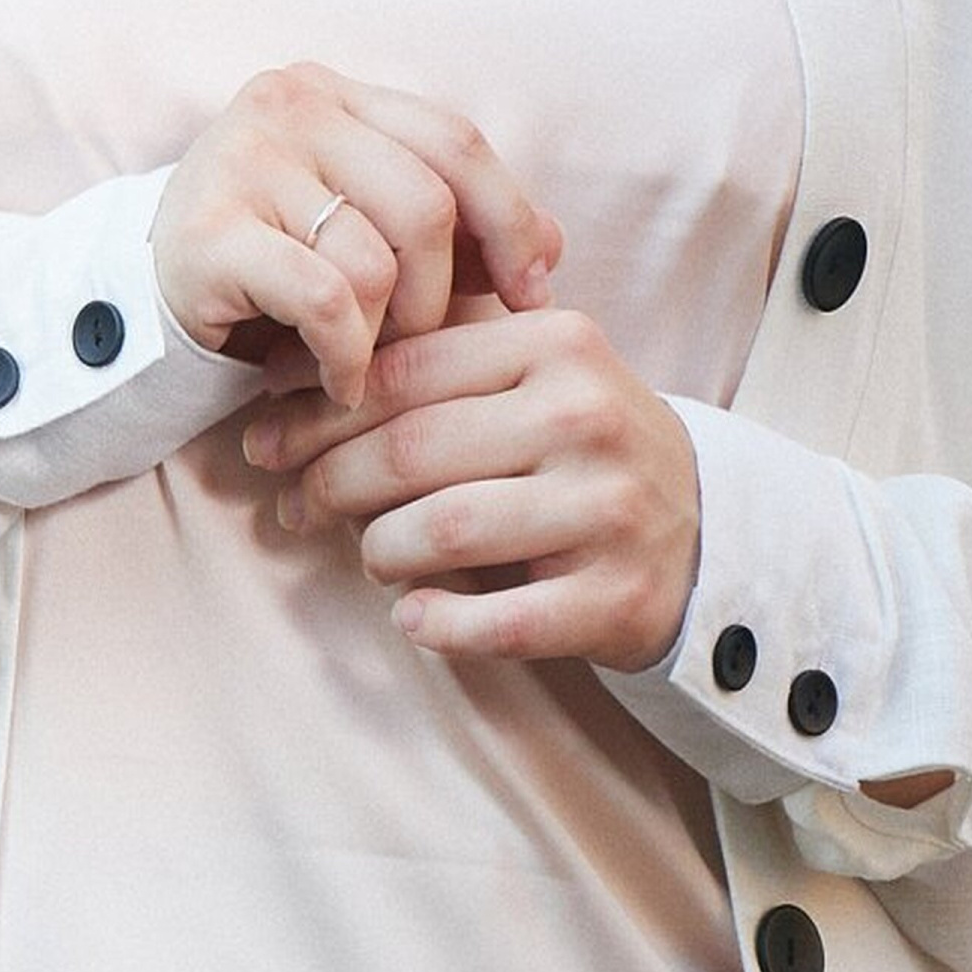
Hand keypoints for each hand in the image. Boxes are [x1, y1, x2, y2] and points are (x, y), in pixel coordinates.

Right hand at [151, 63, 562, 410]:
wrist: (142, 310)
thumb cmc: (272, 277)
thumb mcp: (367, 238)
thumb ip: (454, 231)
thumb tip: (554, 247)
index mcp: (338, 94)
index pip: (456, 140)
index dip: (509, 218)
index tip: (534, 291)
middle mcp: (289, 106)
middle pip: (427, 202)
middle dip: (442, 293)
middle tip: (421, 346)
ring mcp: (243, 160)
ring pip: (378, 258)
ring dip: (388, 336)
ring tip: (367, 366)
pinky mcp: (211, 231)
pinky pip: (326, 299)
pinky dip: (346, 355)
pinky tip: (336, 382)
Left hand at [242, 307, 700, 669]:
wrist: (704, 529)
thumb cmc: (581, 448)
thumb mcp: (533, 374)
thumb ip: (436, 357)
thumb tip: (282, 366)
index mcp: (557, 345)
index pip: (404, 372)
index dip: (317, 411)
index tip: (266, 439)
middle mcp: (586, 418)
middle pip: (411, 451)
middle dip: (328, 482)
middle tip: (294, 506)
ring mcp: (606, 510)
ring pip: (442, 532)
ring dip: (379, 551)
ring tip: (370, 557)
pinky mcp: (616, 597)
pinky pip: (498, 622)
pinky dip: (438, 625)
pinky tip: (413, 618)